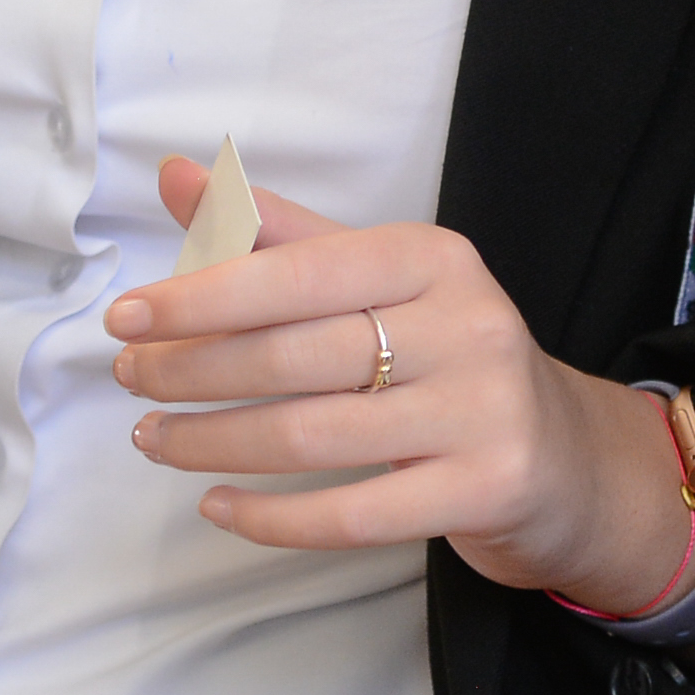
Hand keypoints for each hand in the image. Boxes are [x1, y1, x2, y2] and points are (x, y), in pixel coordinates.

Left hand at [108, 159, 694, 611]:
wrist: (568, 457)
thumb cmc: (449, 357)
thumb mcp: (379, 280)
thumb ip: (276, 232)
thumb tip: (175, 176)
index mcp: (431, 257)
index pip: (297, 272)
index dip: (203, 296)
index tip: (127, 316)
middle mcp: (466, 324)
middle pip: (297, 356)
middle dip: (194, 371)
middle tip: (129, 379)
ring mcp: (482, 412)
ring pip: (312, 436)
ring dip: (213, 444)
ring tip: (155, 440)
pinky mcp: (486, 490)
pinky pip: (353, 514)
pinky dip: (270, 518)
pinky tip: (217, 506)